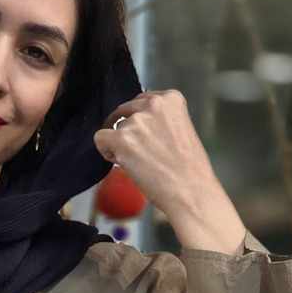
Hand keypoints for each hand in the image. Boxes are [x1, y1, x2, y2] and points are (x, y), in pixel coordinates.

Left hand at [92, 88, 220, 222]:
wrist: (190, 193)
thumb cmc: (190, 171)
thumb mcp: (182, 131)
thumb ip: (162, 121)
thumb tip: (141, 126)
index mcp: (172, 99)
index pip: (143, 100)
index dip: (139, 119)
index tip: (143, 135)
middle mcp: (154, 104)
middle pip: (126, 111)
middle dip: (128, 130)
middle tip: (139, 151)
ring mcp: (137, 121)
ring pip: (114, 127)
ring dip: (120, 144)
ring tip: (138, 163)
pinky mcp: (122, 139)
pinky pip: (100, 138)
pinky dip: (105, 150)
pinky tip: (119, 161)